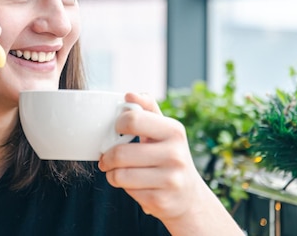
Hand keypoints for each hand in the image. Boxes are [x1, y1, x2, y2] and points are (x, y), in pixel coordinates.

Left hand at [98, 93, 241, 234]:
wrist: (189, 196)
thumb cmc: (169, 156)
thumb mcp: (164, 130)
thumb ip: (147, 109)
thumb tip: (130, 94)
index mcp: (174, 130)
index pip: (133, 120)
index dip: (117, 124)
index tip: (116, 131)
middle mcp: (175, 154)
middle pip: (121, 152)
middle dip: (108, 155)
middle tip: (107, 157)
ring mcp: (170, 179)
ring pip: (120, 175)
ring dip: (112, 173)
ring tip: (118, 171)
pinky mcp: (161, 201)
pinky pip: (127, 191)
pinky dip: (124, 188)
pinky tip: (134, 185)